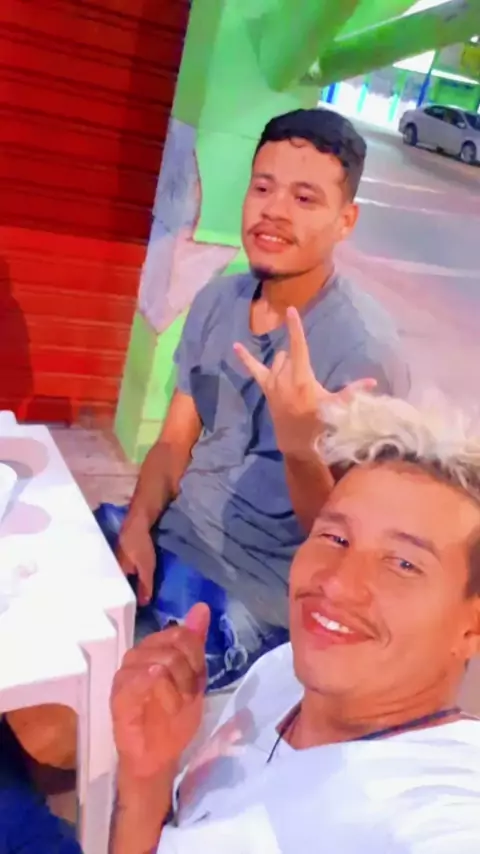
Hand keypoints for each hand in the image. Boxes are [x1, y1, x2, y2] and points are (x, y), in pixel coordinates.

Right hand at [111, 603, 209, 779]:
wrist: (159, 757)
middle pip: (175, 645)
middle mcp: (136, 655)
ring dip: (179, 688)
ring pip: (163, 661)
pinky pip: (144, 679)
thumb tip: (202, 607)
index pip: (182, 633)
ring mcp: (125, 674)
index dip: (196, 657)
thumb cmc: (174, 718)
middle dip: (190, 674)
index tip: (196, 681)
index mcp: (153, 647)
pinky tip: (167, 706)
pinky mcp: (119, 696)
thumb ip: (195, 643)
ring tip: (176, 705)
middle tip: (187, 696)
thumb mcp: (194, 678)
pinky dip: (164, 692)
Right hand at [116, 514, 156, 604]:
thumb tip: (142, 605)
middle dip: (120, 596)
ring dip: (122, 587)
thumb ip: (144, 586)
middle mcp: (111, 568)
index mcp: (115, 573)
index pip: (115, 593)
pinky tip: (129, 583)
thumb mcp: (146, 567)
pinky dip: (125, 578)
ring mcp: (114, 560)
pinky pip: (120, 571)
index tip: (124, 615)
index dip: (120, 603)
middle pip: (115, 586)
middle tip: (125, 609)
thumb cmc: (140, 545)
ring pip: (117, 578)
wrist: (138, 522)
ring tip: (127, 599)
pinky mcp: (119, 555)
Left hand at [234, 306, 375, 456]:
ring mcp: (272, 382)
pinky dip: (244, 358)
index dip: (295, 328)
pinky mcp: (265, 387)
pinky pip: (253, 369)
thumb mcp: (335, 406)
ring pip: (278, 360)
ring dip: (285, 362)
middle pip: (288, 354)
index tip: (291, 310)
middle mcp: (284, 376)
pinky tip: (234, 346)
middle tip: (306, 379)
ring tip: (296, 378)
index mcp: (301, 377)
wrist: (296, 441)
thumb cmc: (318, 422)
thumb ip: (352, 391)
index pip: (298, 347)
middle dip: (296, 358)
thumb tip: (373, 381)